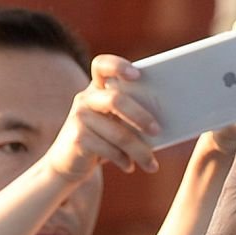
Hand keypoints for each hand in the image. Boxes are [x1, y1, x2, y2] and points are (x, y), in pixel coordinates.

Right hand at [47, 55, 159, 178]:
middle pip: (116, 100)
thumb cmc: (102, 140)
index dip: (118, 66)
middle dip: (140, 116)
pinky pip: (108, 150)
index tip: (137, 75)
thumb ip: (131, 115)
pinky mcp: (77, 139)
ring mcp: (79, 118)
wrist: (69, 163)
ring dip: (139, 151)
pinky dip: (123, 160)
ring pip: (117, 133)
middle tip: (157, 131)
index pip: (102, 66)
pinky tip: (129, 167)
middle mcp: (86, 99)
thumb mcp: (115, 123)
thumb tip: (166, 122)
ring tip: (152, 165)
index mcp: (97, 88)